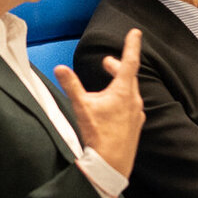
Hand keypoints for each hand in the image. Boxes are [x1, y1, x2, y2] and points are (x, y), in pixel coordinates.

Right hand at [54, 29, 144, 177]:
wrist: (112, 164)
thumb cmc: (98, 135)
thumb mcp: (82, 106)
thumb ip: (72, 85)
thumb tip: (60, 68)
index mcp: (123, 91)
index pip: (130, 61)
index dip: (132, 45)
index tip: (135, 32)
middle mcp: (134, 100)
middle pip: (128, 76)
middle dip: (117, 66)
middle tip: (106, 63)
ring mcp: (137, 113)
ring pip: (130, 91)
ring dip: (120, 83)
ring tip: (108, 83)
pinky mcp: (136, 125)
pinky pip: (131, 105)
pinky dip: (123, 98)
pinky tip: (113, 106)